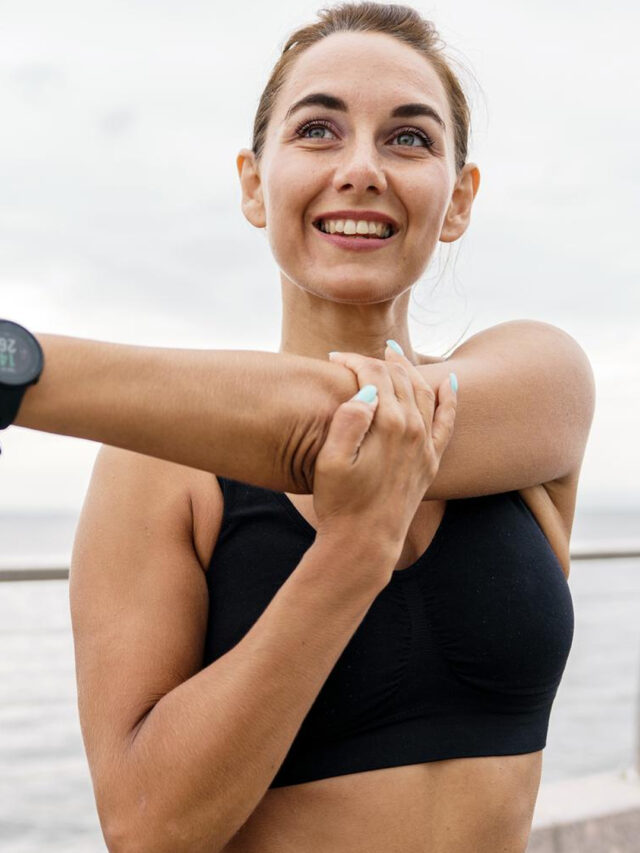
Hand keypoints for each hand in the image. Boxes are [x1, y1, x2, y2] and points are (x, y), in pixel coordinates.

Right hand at [312, 343, 456, 571]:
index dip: (353, 360)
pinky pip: (447, 421)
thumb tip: (366, 388)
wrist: (364, 543)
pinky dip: (450, 399)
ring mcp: (426, 445)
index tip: (333, 358)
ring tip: (392, 355)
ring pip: (423, 392)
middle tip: (355, 357)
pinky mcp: (431, 461)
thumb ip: (347, 419)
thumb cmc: (340, 503)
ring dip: (408, 369)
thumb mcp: (330, 461)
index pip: (374, 374)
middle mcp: (414, 429)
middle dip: (377, 361)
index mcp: (388, 424)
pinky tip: (450, 382)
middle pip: (399, 378)